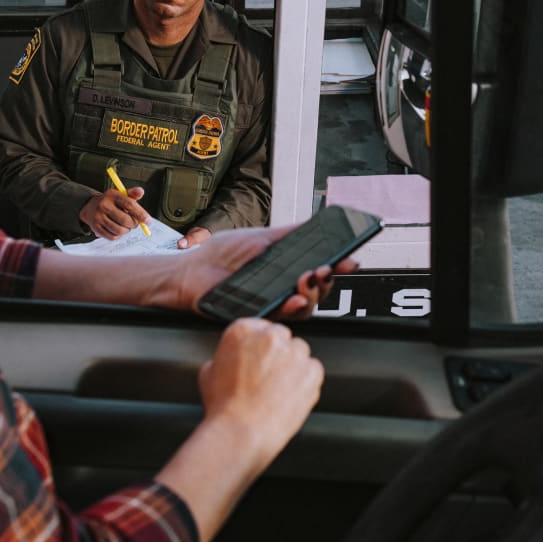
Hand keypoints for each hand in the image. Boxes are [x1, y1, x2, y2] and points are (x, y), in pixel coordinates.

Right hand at [78, 186, 148, 239]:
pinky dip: (119, 235)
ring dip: (127, 230)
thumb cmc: (111, 202)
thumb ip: (132, 194)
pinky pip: (113, 237)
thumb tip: (141, 191)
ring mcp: (98, 217)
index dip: (141, 214)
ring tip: (126, 226)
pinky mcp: (96, 228)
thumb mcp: (121, 195)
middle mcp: (103, 205)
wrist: (91, 207)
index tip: (148, 221)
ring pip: (120, 230)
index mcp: (112, 195)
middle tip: (136, 223)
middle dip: (134, 224)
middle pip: (125, 220)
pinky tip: (118, 229)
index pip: (129, 204)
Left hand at [154, 224, 358, 317]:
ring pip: (304, 308)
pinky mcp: (257, 317)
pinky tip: (294, 298)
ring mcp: (270, 304)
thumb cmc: (221, 255)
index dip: (337, 267)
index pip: (318, 270)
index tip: (352, 260)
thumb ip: (289, 234)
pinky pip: (279, 318)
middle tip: (327, 268)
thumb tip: (318, 223)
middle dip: (328, 280)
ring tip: (310, 278)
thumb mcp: (260, 238)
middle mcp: (281, 289)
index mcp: (285, 269)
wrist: (190, 271)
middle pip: (317, 291)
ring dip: (313, 294)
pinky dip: (290, 308)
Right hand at [198, 317, 323, 460]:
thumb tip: (232, 358)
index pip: (258, 326)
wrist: (241, 432)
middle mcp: (270, 336)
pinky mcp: (311, 372)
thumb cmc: (224, 407)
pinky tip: (290, 395)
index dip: (258, 346)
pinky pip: (313, 370)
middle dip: (276, 354)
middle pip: (280, 337)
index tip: (258, 358)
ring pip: (299, 351)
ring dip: (292, 365)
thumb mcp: (208, 372)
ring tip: (278, 389)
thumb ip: (224, 355)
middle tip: (267, 376)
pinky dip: (306, 381)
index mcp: (243, 330)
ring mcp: (294, 353)